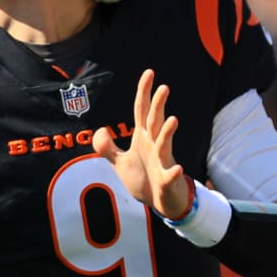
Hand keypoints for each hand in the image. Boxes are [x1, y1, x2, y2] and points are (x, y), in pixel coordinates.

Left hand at [93, 69, 191, 217]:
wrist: (159, 204)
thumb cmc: (144, 180)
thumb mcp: (120, 163)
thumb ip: (107, 147)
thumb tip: (100, 129)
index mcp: (143, 139)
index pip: (142, 111)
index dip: (144, 92)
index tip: (149, 72)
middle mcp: (154, 146)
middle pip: (155, 122)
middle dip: (158, 106)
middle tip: (164, 87)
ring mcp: (162, 162)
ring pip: (165, 145)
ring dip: (168, 133)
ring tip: (172, 120)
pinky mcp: (167, 180)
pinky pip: (170, 176)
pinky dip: (173, 172)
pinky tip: (176, 169)